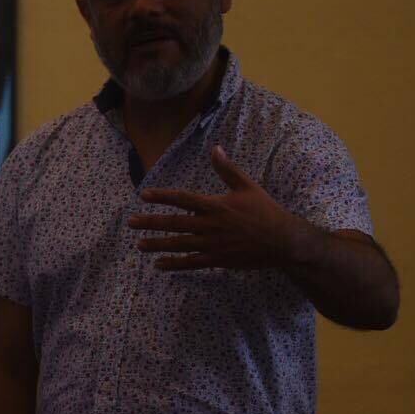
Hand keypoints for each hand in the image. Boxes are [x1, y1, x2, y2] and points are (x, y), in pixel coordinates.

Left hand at [128, 146, 314, 270]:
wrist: (283, 241)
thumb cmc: (265, 211)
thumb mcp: (247, 186)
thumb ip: (227, 169)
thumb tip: (215, 148)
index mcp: (215, 205)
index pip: (183, 199)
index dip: (162, 196)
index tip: (143, 195)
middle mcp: (210, 225)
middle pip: (175, 223)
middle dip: (151, 222)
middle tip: (130, 222)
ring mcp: (213, 244)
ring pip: (179, 244)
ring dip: (158, 244)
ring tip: (139, 244)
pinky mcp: (218, 260)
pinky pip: (192, 262)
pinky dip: (175, 264)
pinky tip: (159, 265)